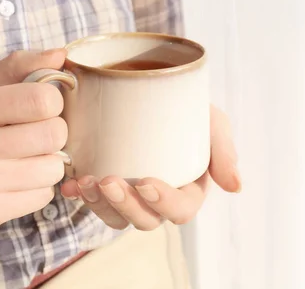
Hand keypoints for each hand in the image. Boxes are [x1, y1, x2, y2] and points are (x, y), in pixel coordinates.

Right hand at [0, 49, 68, 230]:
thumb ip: (18, 67)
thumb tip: (63, 55)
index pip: (42, 100)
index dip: (52, 101)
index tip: (41, 106)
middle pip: (54, 135)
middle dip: (55, 131)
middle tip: (38, 132)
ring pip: (53, 169)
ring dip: (48, 161)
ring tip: (27, 157)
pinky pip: (43, 197)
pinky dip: (38, 186)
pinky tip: (17, 179)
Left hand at [60, 105, 240, 230]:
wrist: (151, 86)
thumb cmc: (186, 107)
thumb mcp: (211, 121)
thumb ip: (223, 150)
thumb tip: (235, 186)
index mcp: (187, 189)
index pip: (179, 209)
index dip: (163, 203)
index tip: (145, 182)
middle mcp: (156, 199)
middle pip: (143, 219)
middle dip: (125, 205)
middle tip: (109, 181)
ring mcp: (128, 193)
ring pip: (114, 215)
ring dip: (98, 203)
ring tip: (84, 181)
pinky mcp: (104, 182)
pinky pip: (90, 199)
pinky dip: (78, 194)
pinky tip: (69, 184)